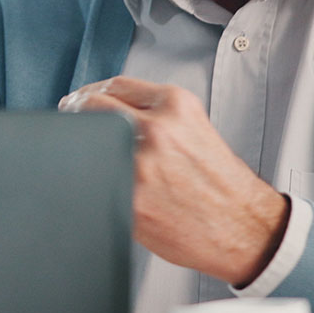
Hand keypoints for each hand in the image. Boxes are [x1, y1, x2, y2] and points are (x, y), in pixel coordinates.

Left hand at [59, 76, 289, 285]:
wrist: (246, 227)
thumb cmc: (220, 183)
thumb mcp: (194, 129)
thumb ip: (155, 115)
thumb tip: (107, 111)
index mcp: (175, 106)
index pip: (115, 86)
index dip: (90, 92)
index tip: (80, 100)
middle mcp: (158, 129)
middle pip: (93, 106)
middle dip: (75, 112)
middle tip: (68, 120)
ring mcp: (142, 163)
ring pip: (88, 142)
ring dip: (77, 145)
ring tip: (79, 153)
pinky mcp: (132, 198)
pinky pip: (93, 181)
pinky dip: (84, 179)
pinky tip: (88, 182)